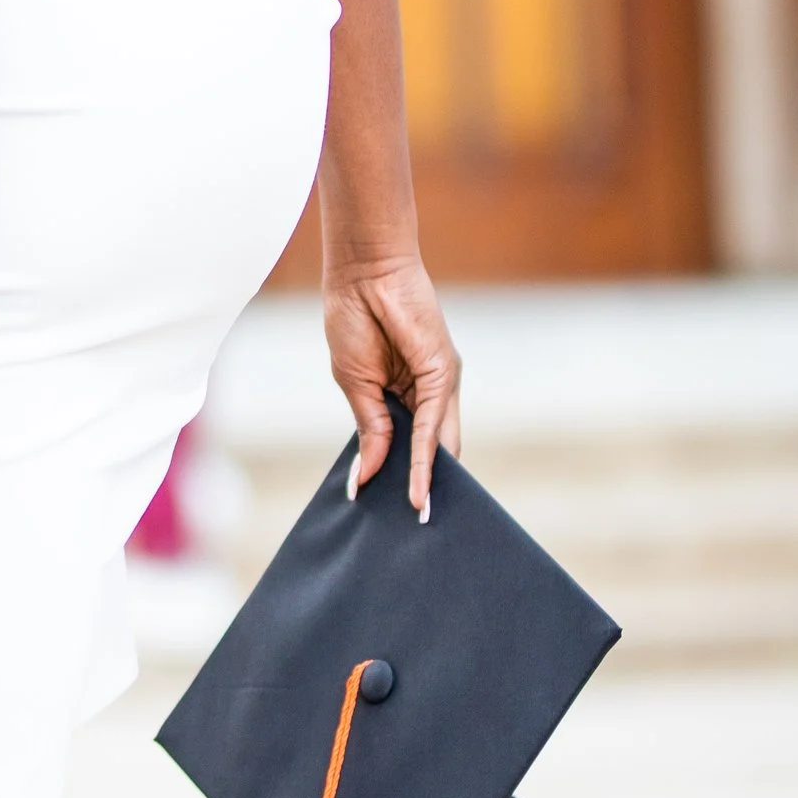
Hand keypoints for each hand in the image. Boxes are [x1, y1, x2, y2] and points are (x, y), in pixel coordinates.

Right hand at [323, 254, 460, 518]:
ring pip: (437, 444)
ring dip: (426, 480)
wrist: (362, 272)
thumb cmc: (354, 318)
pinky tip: (414, 484)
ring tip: (418, 516)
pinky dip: (423, 457)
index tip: (395, 509)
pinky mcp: (443, 373)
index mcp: (406, 392)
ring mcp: (440, 383)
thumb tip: (366, 474)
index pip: (413, 442)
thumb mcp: (355, 383)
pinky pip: (433, 425)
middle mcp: (429, 390)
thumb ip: (370, 428)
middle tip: (419, 524)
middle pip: (432, 448)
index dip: (406, 473)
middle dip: (425, 485)